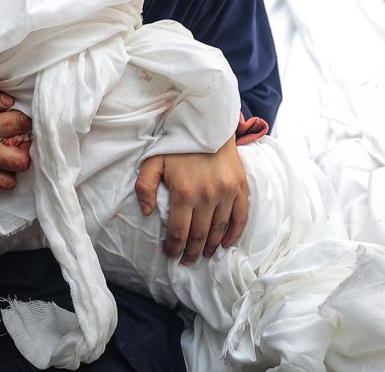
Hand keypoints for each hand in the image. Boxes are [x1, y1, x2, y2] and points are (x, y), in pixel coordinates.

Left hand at [135, 136, 247, 264]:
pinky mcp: (240, 188)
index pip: (178, 232)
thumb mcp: (153, 160)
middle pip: (199, 236)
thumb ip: (144, 186)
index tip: (171, 255)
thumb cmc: (178, 144)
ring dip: (211, 247)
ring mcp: (226, 193)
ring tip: (204, 255)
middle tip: (187, 261)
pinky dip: (233, 234)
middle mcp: (206, 196)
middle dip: (191, 253)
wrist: (207, 123)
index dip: (173, 249)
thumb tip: (147, 213)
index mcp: (183, 193)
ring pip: (218, 230)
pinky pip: (239, 218)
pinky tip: (225, 244)